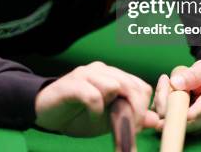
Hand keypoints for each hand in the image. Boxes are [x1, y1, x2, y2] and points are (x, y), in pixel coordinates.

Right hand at [35, 61, 159, 136]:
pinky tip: (92, 118)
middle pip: (131, 85)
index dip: (143, 108)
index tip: (137, 126)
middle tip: (127, 129)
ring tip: (108, 123)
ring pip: (114, 85)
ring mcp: (85, 75)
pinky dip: (96, 110)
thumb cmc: (77, 115)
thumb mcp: (108, 120)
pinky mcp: (71, 84)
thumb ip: (130, 117)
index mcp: (112, 76)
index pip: (140, 86)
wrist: (45, 112)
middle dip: (134, 111)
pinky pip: (93, 95)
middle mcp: (101, 71)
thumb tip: (156, 121)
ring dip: (115, 109)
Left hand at [152, 59, 200, 133]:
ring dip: (161, 100)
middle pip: (178, 119)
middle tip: (165, 79)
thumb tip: (175, 83)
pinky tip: (164, 89)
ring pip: (169, 120)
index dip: (180, 109)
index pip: (198, 112)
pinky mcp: (183, 126)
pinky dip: (160, 104)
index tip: (169, 96)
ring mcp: (193, 126)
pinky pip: (164, 118)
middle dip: (164, 99)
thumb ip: (193, 75)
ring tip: (166, 81)